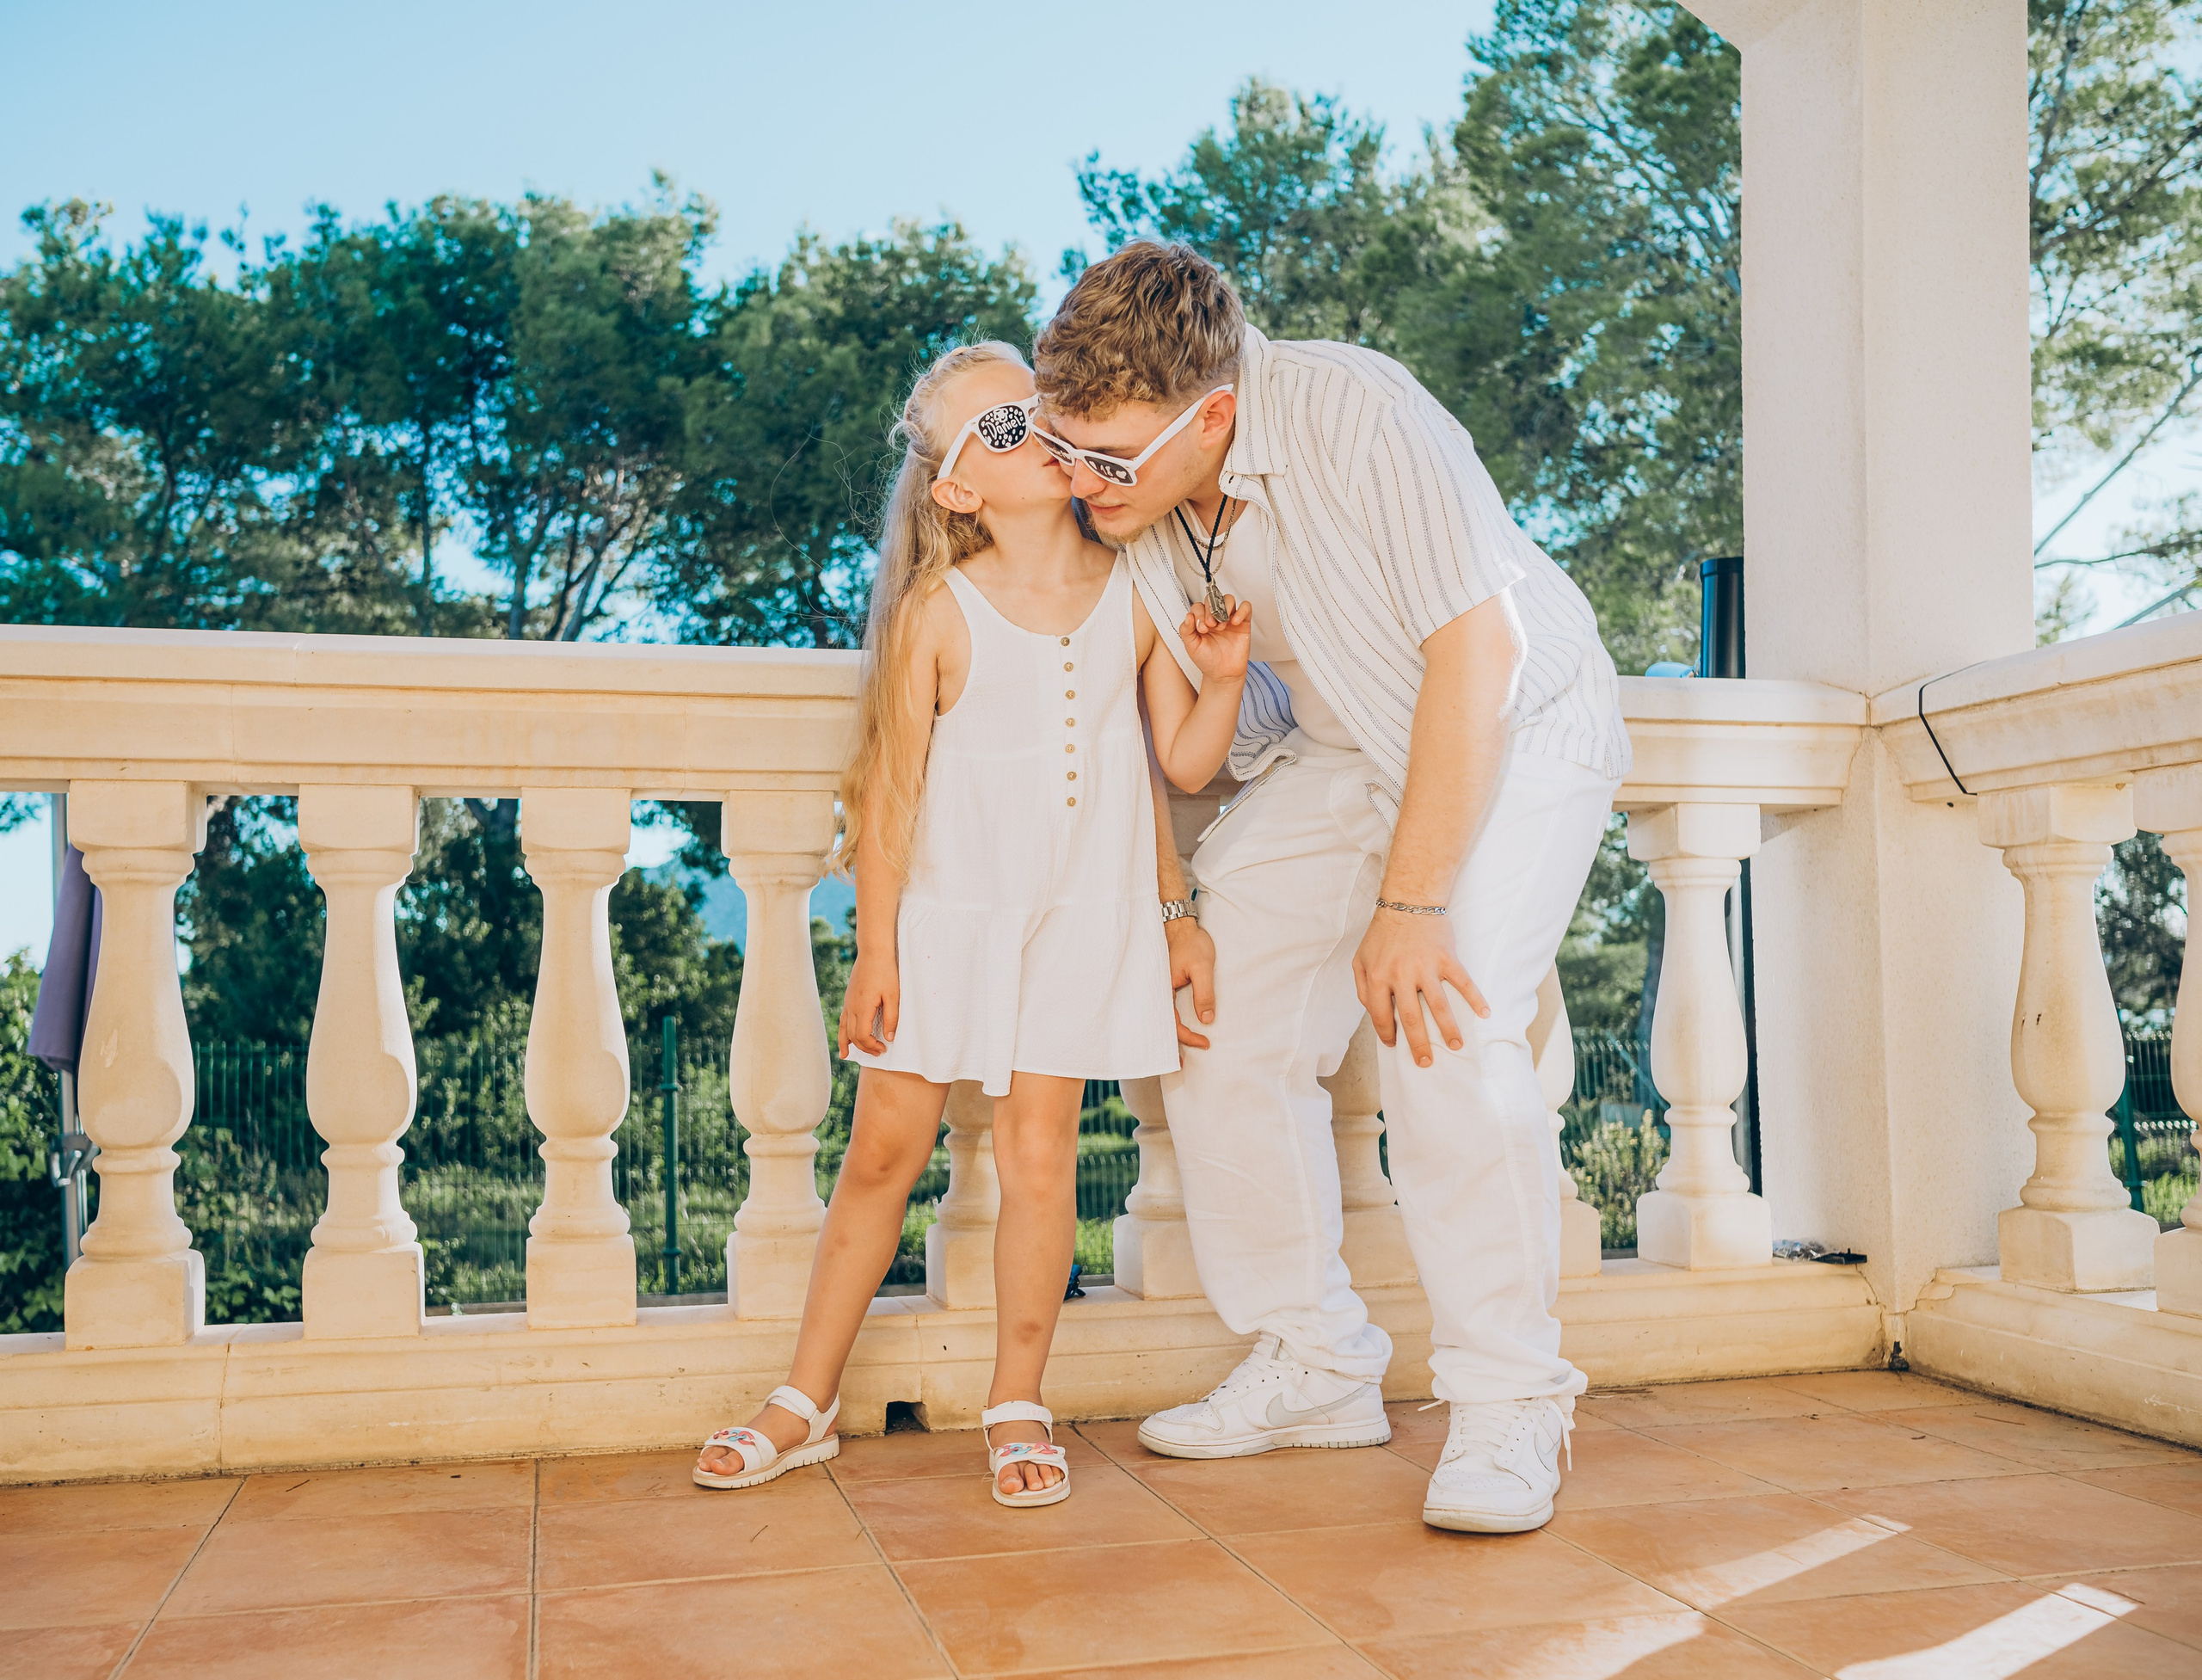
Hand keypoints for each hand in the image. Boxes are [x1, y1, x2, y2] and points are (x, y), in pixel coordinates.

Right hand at [838, 950, 899, 1056]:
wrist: (873, 952)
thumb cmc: (885, 972)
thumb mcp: (893, 996)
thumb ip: (891, 1018)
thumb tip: (889, 1038)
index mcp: (862, 1008)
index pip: (862, 1036)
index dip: (872, 1046)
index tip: (883, 1048)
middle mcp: (851, 1007)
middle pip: (853, 1036)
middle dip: (865, 1047)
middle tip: (878, 1052)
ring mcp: (848, 1002)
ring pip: (844, 1029)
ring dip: (847, 1043)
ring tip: (846, 1056)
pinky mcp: (848, 998)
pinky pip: (842, 1019)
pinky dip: (842, 1031)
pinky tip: (843, 1037)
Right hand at [1165, 916, 1216, 1049]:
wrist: (1179, 923)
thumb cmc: (1191, 943)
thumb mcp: (1202, 968)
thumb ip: (1204, 994)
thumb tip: (1207, 1020)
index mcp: (1162, 990)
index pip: (1173, 1024)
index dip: (1188, 1038)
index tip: (1205, 1043)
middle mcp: (1156, 991)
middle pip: (1161, 1026)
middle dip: (1170, 1046)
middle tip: (1181, 1065)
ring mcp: (1157, 988)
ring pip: (1161, 1018)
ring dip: (1169, 1034)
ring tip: (1177, 1051)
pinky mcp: (1161, 984)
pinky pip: (1163, 1008)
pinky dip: (1169, 1021)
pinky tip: (1174, 1027)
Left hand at [1179, 595, 1252, 683]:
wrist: (1223, 673)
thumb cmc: (1207, 659)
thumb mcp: (1191, 646)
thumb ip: (1186, 630)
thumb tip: (1188, 615)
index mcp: (1201, 620)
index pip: (1199, 606)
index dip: (1199, 614)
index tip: (1201, 629)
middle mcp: (1215, 617)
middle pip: (1213, 598)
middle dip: (1211, 610)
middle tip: (1211, 626)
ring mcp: (1229, 618)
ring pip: (1229, 599)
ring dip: (1224, 608)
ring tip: (1222, 625)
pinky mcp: (1243, 623)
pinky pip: (1246, 607)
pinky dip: (1241, 611)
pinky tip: (1235, 622)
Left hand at [1352, 907, 1488, 1068]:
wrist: (1408, 901)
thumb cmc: (1383, 933)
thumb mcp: (1360, 959)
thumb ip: (1361, 987)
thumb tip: (1371, 1013)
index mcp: (1377, 977)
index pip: (1380, 1015)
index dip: (1387, 1034)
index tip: (1395, 1045)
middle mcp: (1400, 975)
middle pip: (1411, 1018)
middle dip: (1419, 1044)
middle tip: (1426, 1062)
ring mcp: (1425, 967)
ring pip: (1438, 1006)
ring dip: (1448, 1029)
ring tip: (1455, 1046)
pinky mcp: (1446, 958)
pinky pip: (1463, 982)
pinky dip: (1475, 999)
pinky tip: (1484, 1014)